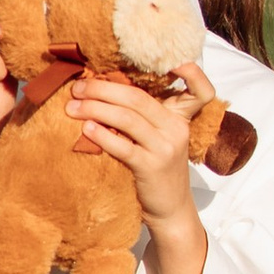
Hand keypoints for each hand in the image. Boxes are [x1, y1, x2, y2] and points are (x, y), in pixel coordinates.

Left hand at [69, 75, 201, 225]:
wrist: (171, 211)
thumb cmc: (158, 170)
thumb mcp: (160, 138)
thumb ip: (144, 117)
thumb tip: (102, 91)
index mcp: (180, 117)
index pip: (200, 90)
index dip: (191, 72)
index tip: (170, 62)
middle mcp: (177, 128)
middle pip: (138, 98)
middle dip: (103, 89)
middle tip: (77, 88)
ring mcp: (167, 148)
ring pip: (128, 118)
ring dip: (95, 108)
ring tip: (72, 107)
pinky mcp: (153, 167)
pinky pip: (123, 147)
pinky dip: (102, 135)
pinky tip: (86, 129)